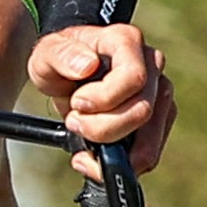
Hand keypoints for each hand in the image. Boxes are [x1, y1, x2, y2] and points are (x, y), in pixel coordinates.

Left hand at [25, 23, 173, 180]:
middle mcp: (152, 65)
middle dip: (101, 128)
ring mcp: (159, 93)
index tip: (77, 103)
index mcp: (127, 42)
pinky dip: (119, 164)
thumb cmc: (60, 59)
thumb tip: (88, 66)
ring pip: (149, 139)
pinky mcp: (159, 118)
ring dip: (111, 151)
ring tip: (82, 142)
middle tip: (74, 121)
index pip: (133, 78)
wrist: (69, 73)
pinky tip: (92, 158)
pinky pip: (148, 153)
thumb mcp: (47, 53)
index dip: (104, 99)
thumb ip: (61, 56)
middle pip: (142, 111)